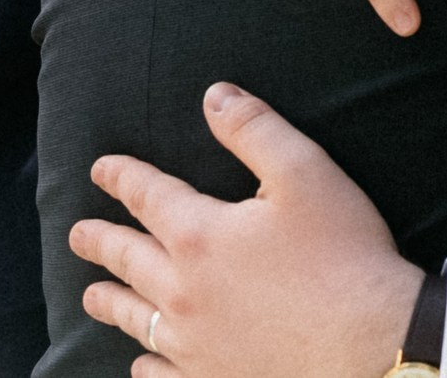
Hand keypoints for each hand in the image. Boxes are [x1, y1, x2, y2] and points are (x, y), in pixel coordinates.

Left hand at [72, 83, 419, 377]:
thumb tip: (214, 96)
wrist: (368, 347)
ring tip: (91, 295)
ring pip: (135, 318)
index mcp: (199, 236)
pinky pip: (161, 372)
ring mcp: (193, 343)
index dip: (122, 177)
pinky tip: (142, 360)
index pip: (147, 196)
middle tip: (78, 234)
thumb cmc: (343, 256)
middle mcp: (182, 291)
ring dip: (109, 301)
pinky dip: (145, 362)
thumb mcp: (306, 173)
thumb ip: (255, 130)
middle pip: (127, 260)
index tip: (102, 169)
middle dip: (99, 242)